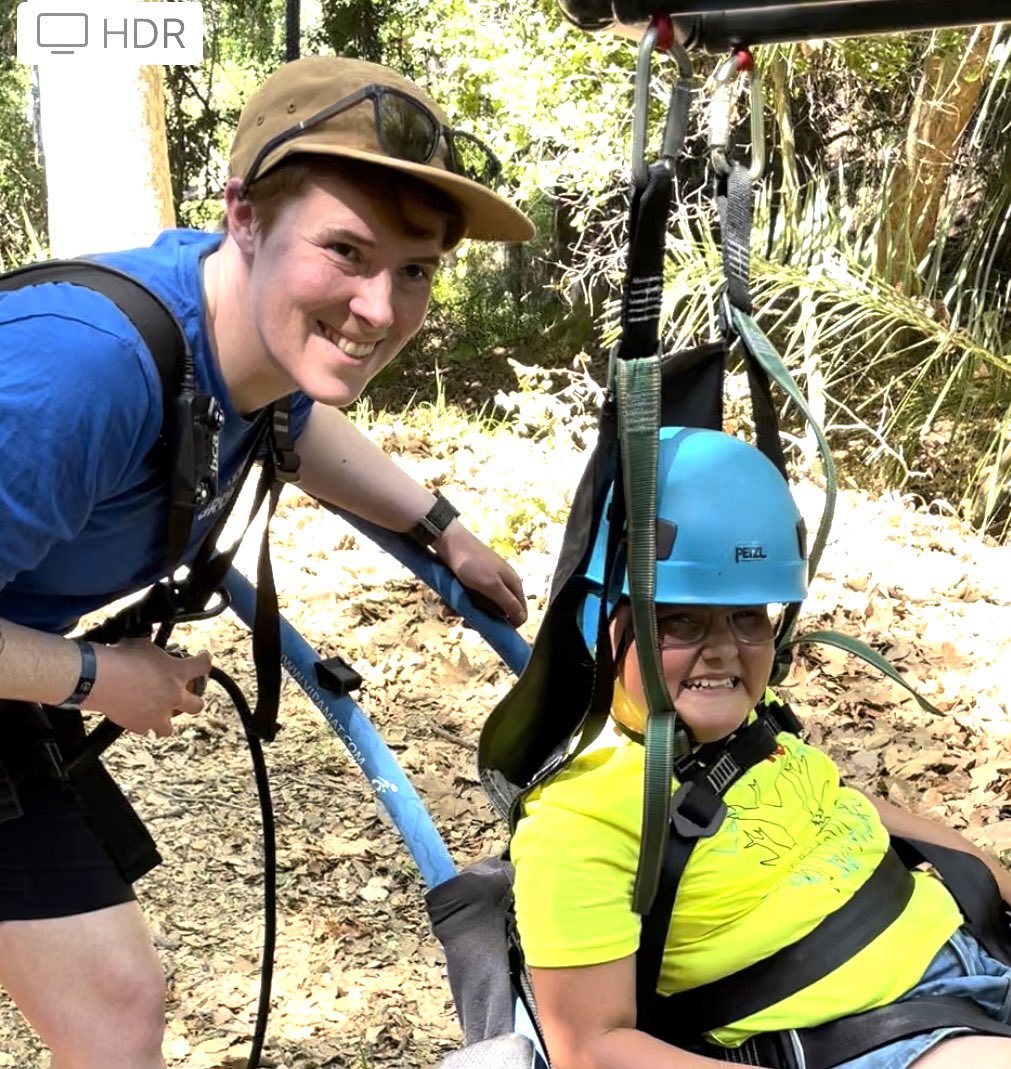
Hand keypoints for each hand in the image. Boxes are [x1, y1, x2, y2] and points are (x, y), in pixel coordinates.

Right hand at [81, 638, 211, 737]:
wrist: (99, 677)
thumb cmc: (120, 657)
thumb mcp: (144, 644)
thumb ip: (154, 648)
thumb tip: (152, 640)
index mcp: (177, 672)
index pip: (203, 665)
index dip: (205, 660)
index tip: (203, 658)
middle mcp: (173, 696)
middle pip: (197, 705)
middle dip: (194, 701)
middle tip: (187, 697)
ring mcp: (157, 714)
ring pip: (169, 728)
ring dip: (165, 721)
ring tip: (159, 715)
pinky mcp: (139, 725)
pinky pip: (143, 730)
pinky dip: (140, 725)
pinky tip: (137, 718)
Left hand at [433, 521, 527, 626]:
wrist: (449, 541)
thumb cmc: (471, 563)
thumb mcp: (491, 585)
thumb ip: (508, 602)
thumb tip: (522, 619)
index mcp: (513, 585)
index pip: (520, 613)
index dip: (507, 625)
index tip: (488, 628)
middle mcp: (503, 585)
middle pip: (499, 612)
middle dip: (481, 619)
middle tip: (464, 620)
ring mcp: (488, 582)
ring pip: (482, 606)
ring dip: (466, 612)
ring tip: (449, 610)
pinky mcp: (474, 580)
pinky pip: (470, 598)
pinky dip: (459, 602)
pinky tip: (446, 604)